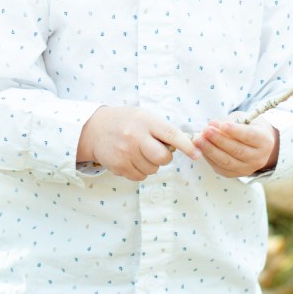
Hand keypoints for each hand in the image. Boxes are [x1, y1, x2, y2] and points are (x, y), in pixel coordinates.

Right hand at [77, 106, 200, 181]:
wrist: (96, 128)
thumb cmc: (126, 121)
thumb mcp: (144, 117)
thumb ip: (161, 129)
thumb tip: (185, 145)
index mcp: (146, 121)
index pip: (171, 135)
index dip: (186, 146)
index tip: (197, 154)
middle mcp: (136, 137)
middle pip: (163, 158)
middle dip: (164, 157)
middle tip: (156, 150)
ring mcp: (126, 153)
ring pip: (152, 169)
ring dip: (150, 164)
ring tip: (139, 151)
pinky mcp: (119, 166)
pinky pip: (140, 177)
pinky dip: (139, 170)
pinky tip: (131, 158)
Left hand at [193, 116, 278, 177]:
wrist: (258, 145)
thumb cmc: (249, 127)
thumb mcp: (245, 119)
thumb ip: (231, 121)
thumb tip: (212, 125)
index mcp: (264, 140)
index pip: (249, 136)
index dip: (235, 131)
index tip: (222, 124)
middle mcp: (258, 157)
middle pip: (237, 150)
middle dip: (219, 140)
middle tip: (205, 131)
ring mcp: (247, 169)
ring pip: (227, 161)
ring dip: (210, 150)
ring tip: (198, 140)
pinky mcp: (235, 174)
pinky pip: (220, 168)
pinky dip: (209, 157)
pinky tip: (200, 148)